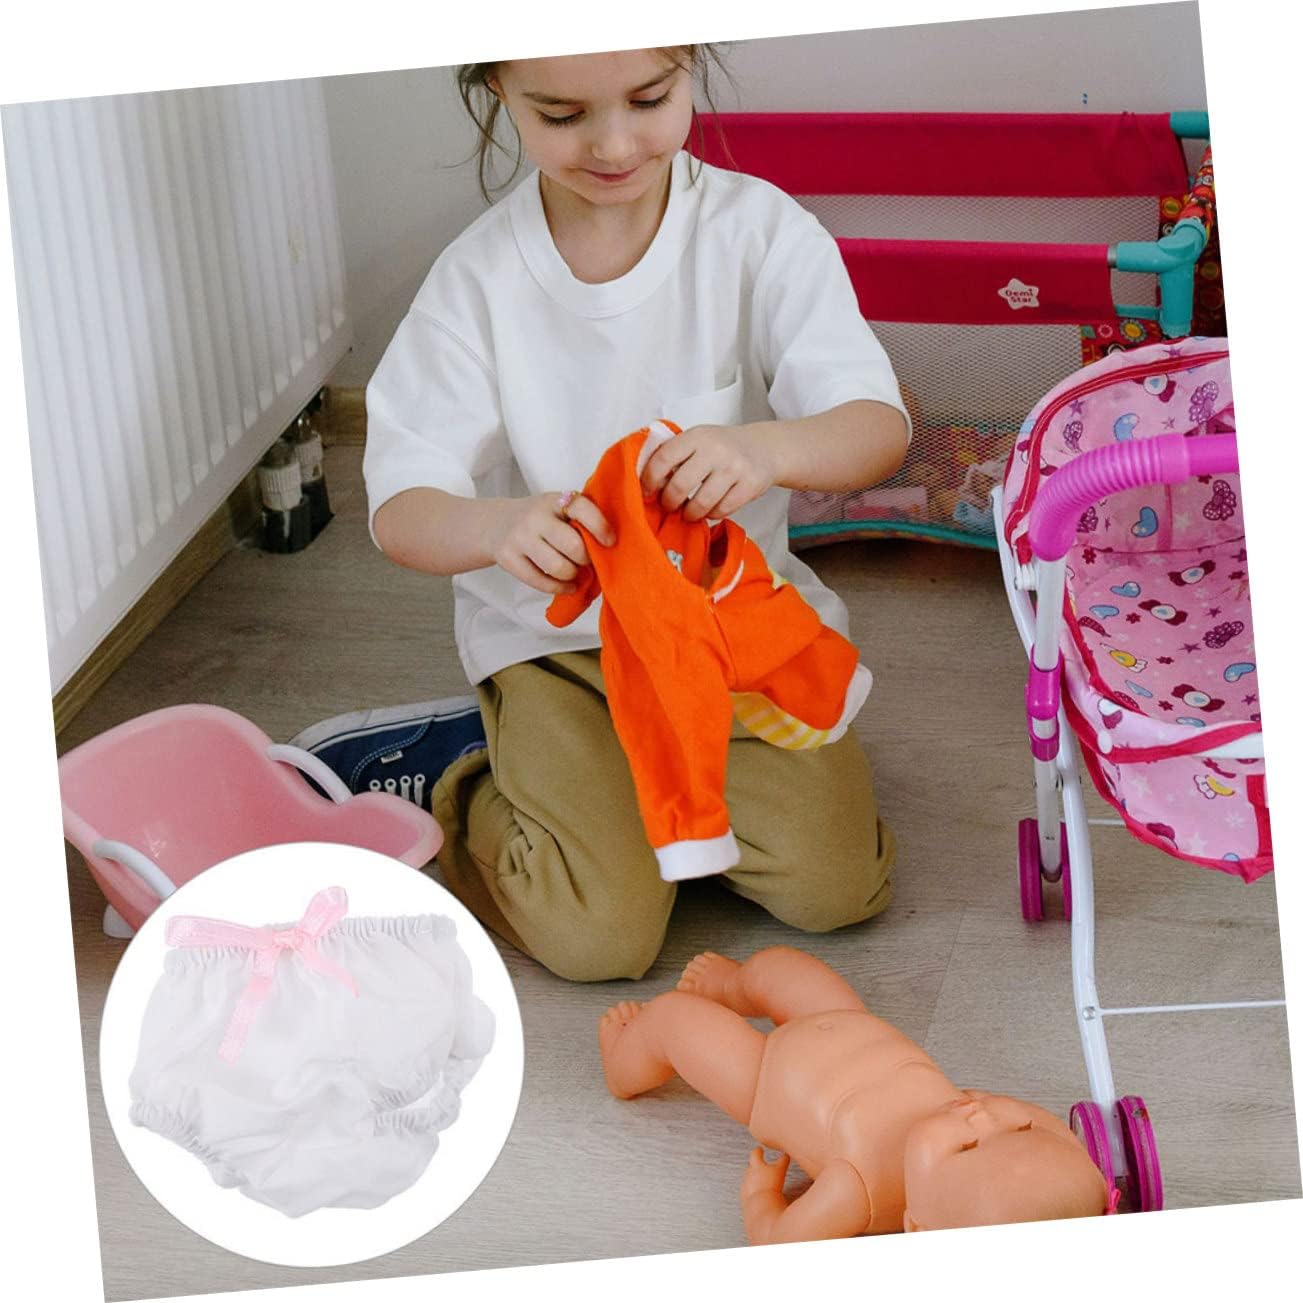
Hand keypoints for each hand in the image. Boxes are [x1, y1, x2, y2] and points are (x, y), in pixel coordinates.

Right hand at [488, 490, 613, 595]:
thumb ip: (581, 520)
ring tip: (575, 573)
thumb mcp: (559, 509)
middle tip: (586, 560)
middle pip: (573, 546)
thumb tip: (610, 548)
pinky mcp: (508, 559)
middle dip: (586, 559)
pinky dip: (560, 588)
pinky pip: (541, 582)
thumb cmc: (541, 519)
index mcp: (554, 501)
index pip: (582, 509)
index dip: (600, 527)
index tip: (610, 542)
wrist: (497, 523)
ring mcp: (520, 538)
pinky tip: (567, 585)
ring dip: (573, 575)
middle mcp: (535, 517)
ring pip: (558, 568)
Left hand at [639, 423, 779, 522]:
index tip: (647, 492)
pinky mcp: (750, 485)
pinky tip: (710, 509)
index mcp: (696, 436)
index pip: (663, 458)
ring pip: (701, 503)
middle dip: (669, 502)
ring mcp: (734, 468)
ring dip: (690, 513)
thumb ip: (675, 455)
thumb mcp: (698, 440)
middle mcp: (715, 450)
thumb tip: (647, 482)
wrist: (764, 448)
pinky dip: (712, 514)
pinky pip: (722, 510)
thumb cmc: (723, 447)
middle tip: (669, 505)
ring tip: (689, 512)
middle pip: (680, 485)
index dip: (650, 479)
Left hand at [741, 1147, 790, 1200]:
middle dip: (755, 1164)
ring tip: (762, 1181)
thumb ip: (783, 1161)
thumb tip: (788, 1154)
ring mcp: (745, 1186)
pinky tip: (759, 1194)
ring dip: (754, 1179)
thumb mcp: (780, 1170)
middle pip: (750, 1165)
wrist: (760, 1206)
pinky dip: (753, 1191)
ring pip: (748, 1179)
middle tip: (760, 1163)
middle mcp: (748, 1173)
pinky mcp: (745, 1198)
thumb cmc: (770, 1187)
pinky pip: (748, 1192)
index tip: (760, 1149)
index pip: (755, 1153)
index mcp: (756, 1164)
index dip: (758, 1151)